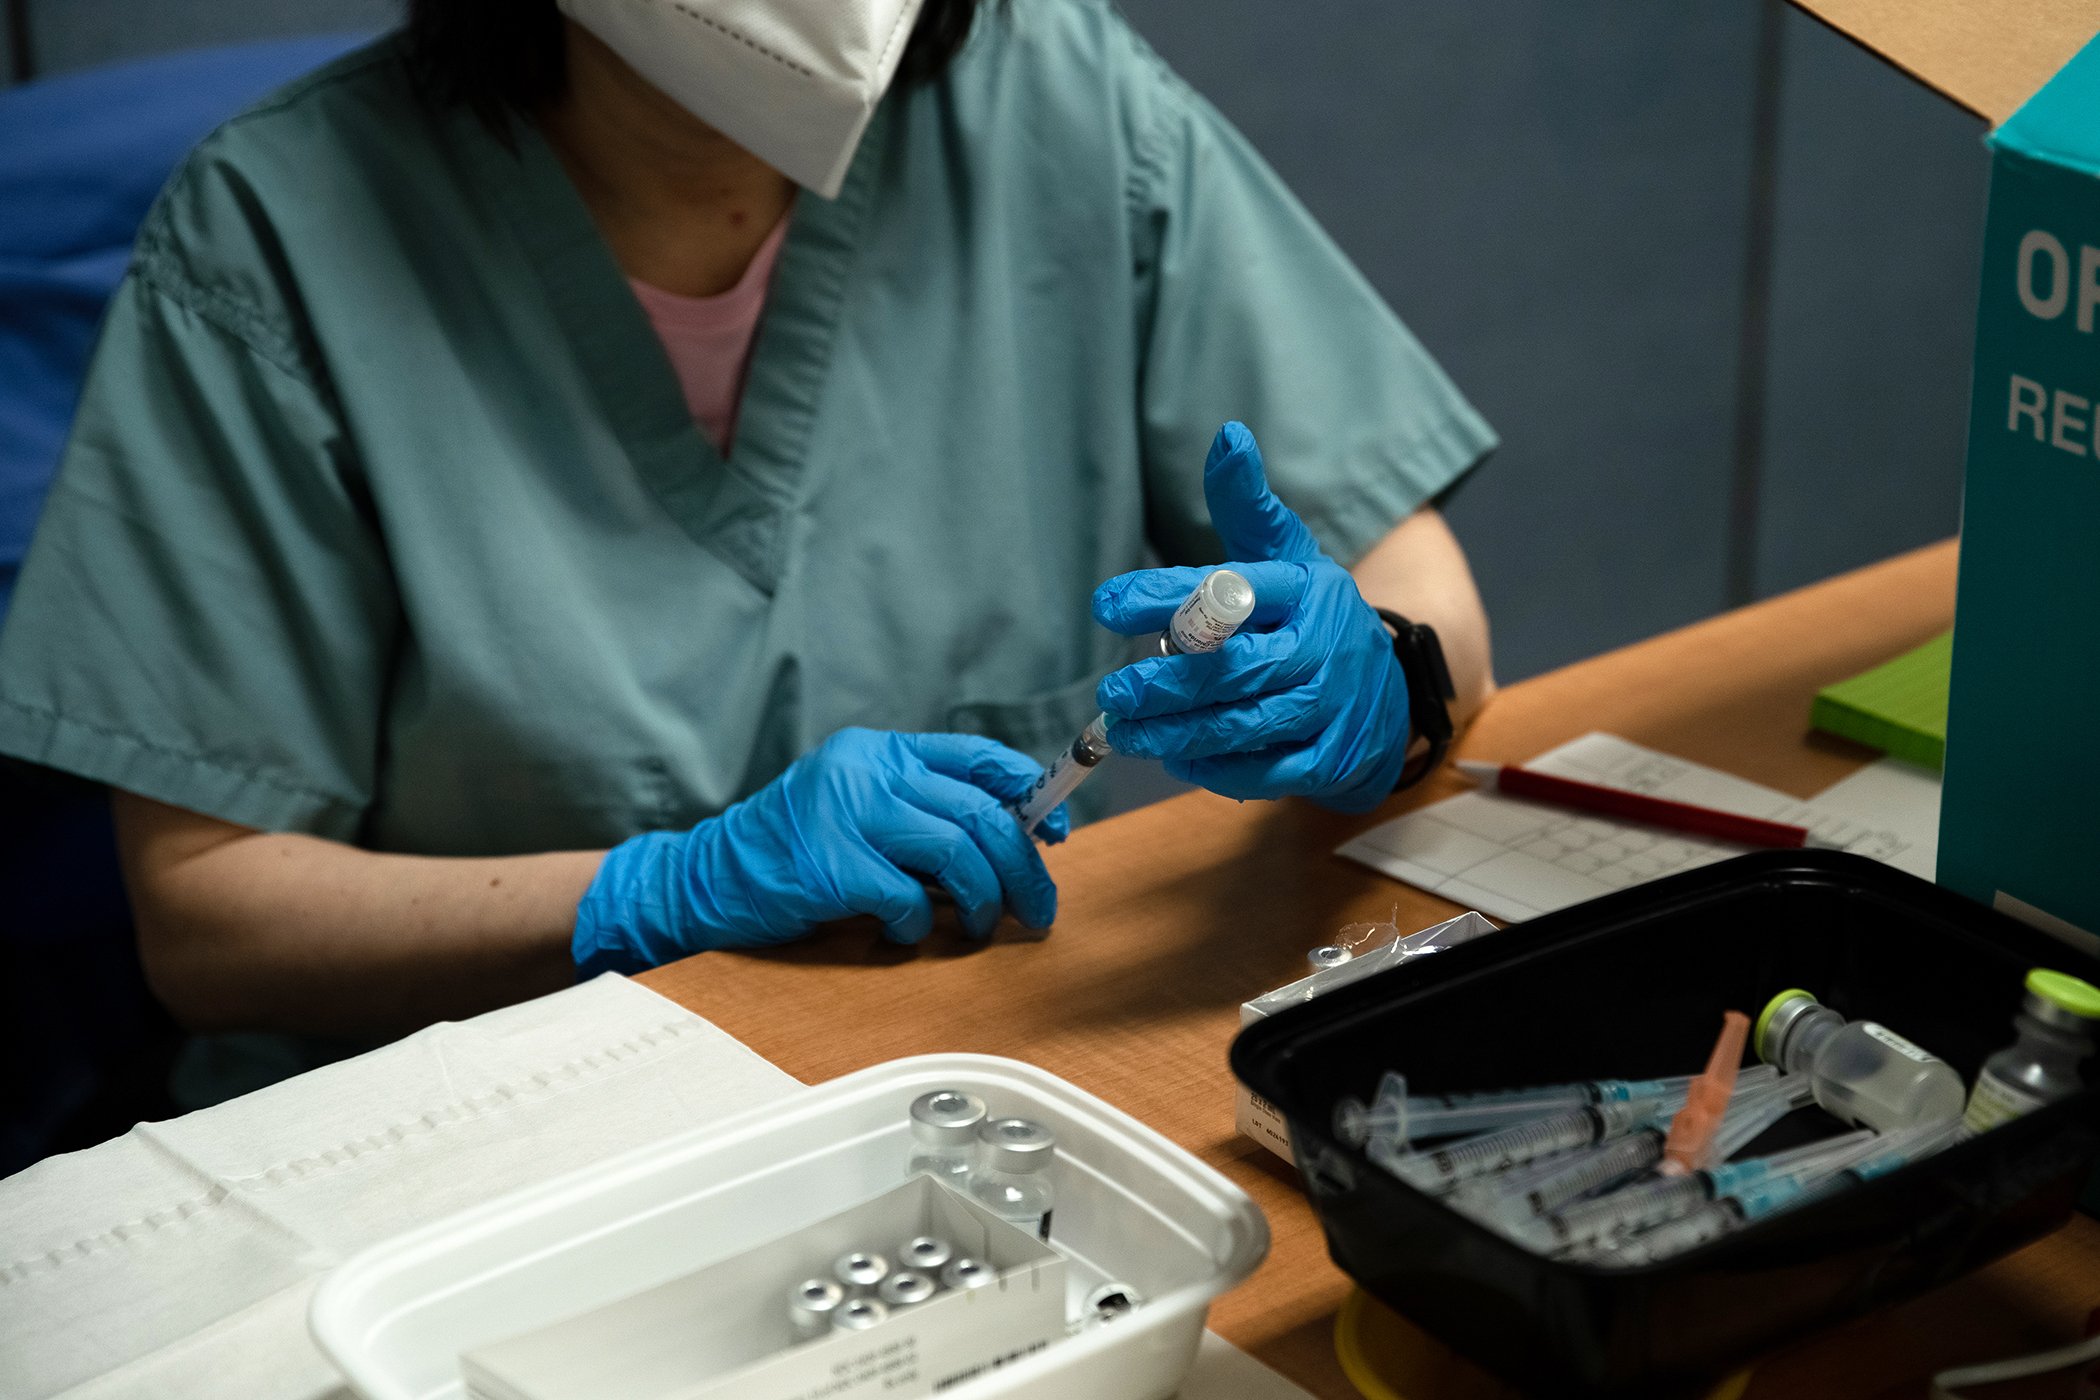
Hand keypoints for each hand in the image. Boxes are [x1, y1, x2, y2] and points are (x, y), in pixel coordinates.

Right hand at [572, 729, 1067, 974]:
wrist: (706, 878)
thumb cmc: (794, 851)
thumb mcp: (858, 809)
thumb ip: (922, 812)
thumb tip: (1012, 841)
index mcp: (880, 751)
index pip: (979, 755)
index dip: (1032, 792)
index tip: (1056, 834)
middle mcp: (866, 771)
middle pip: (981, 811)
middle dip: (1024, 866)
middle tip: (1039, 906)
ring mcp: (846, 814)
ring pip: (958, 853)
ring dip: (985, 900)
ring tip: (983, 925)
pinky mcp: (831, 866)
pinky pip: (909, 900)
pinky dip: (919, 926)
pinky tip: (902, 934)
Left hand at [1092, 422, 1411, 812]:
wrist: (1390, 692)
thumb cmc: (1311, 619)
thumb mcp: (1286, 556)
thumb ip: (1246, 505)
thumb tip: (1227, 436)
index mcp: (1303, 589)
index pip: (1230, 589)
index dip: (1165, 596)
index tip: (1108, 604)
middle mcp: (1320, 646)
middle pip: (1234, 668)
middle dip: (1166, 684)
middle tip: (1114, 691)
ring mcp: (1328, 707)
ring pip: (1243, 724)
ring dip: (1176, 733)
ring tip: (1126, 731)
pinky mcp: (1330, 759)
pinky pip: (1264, 771)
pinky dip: (1216, 769)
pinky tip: (1177, 759)